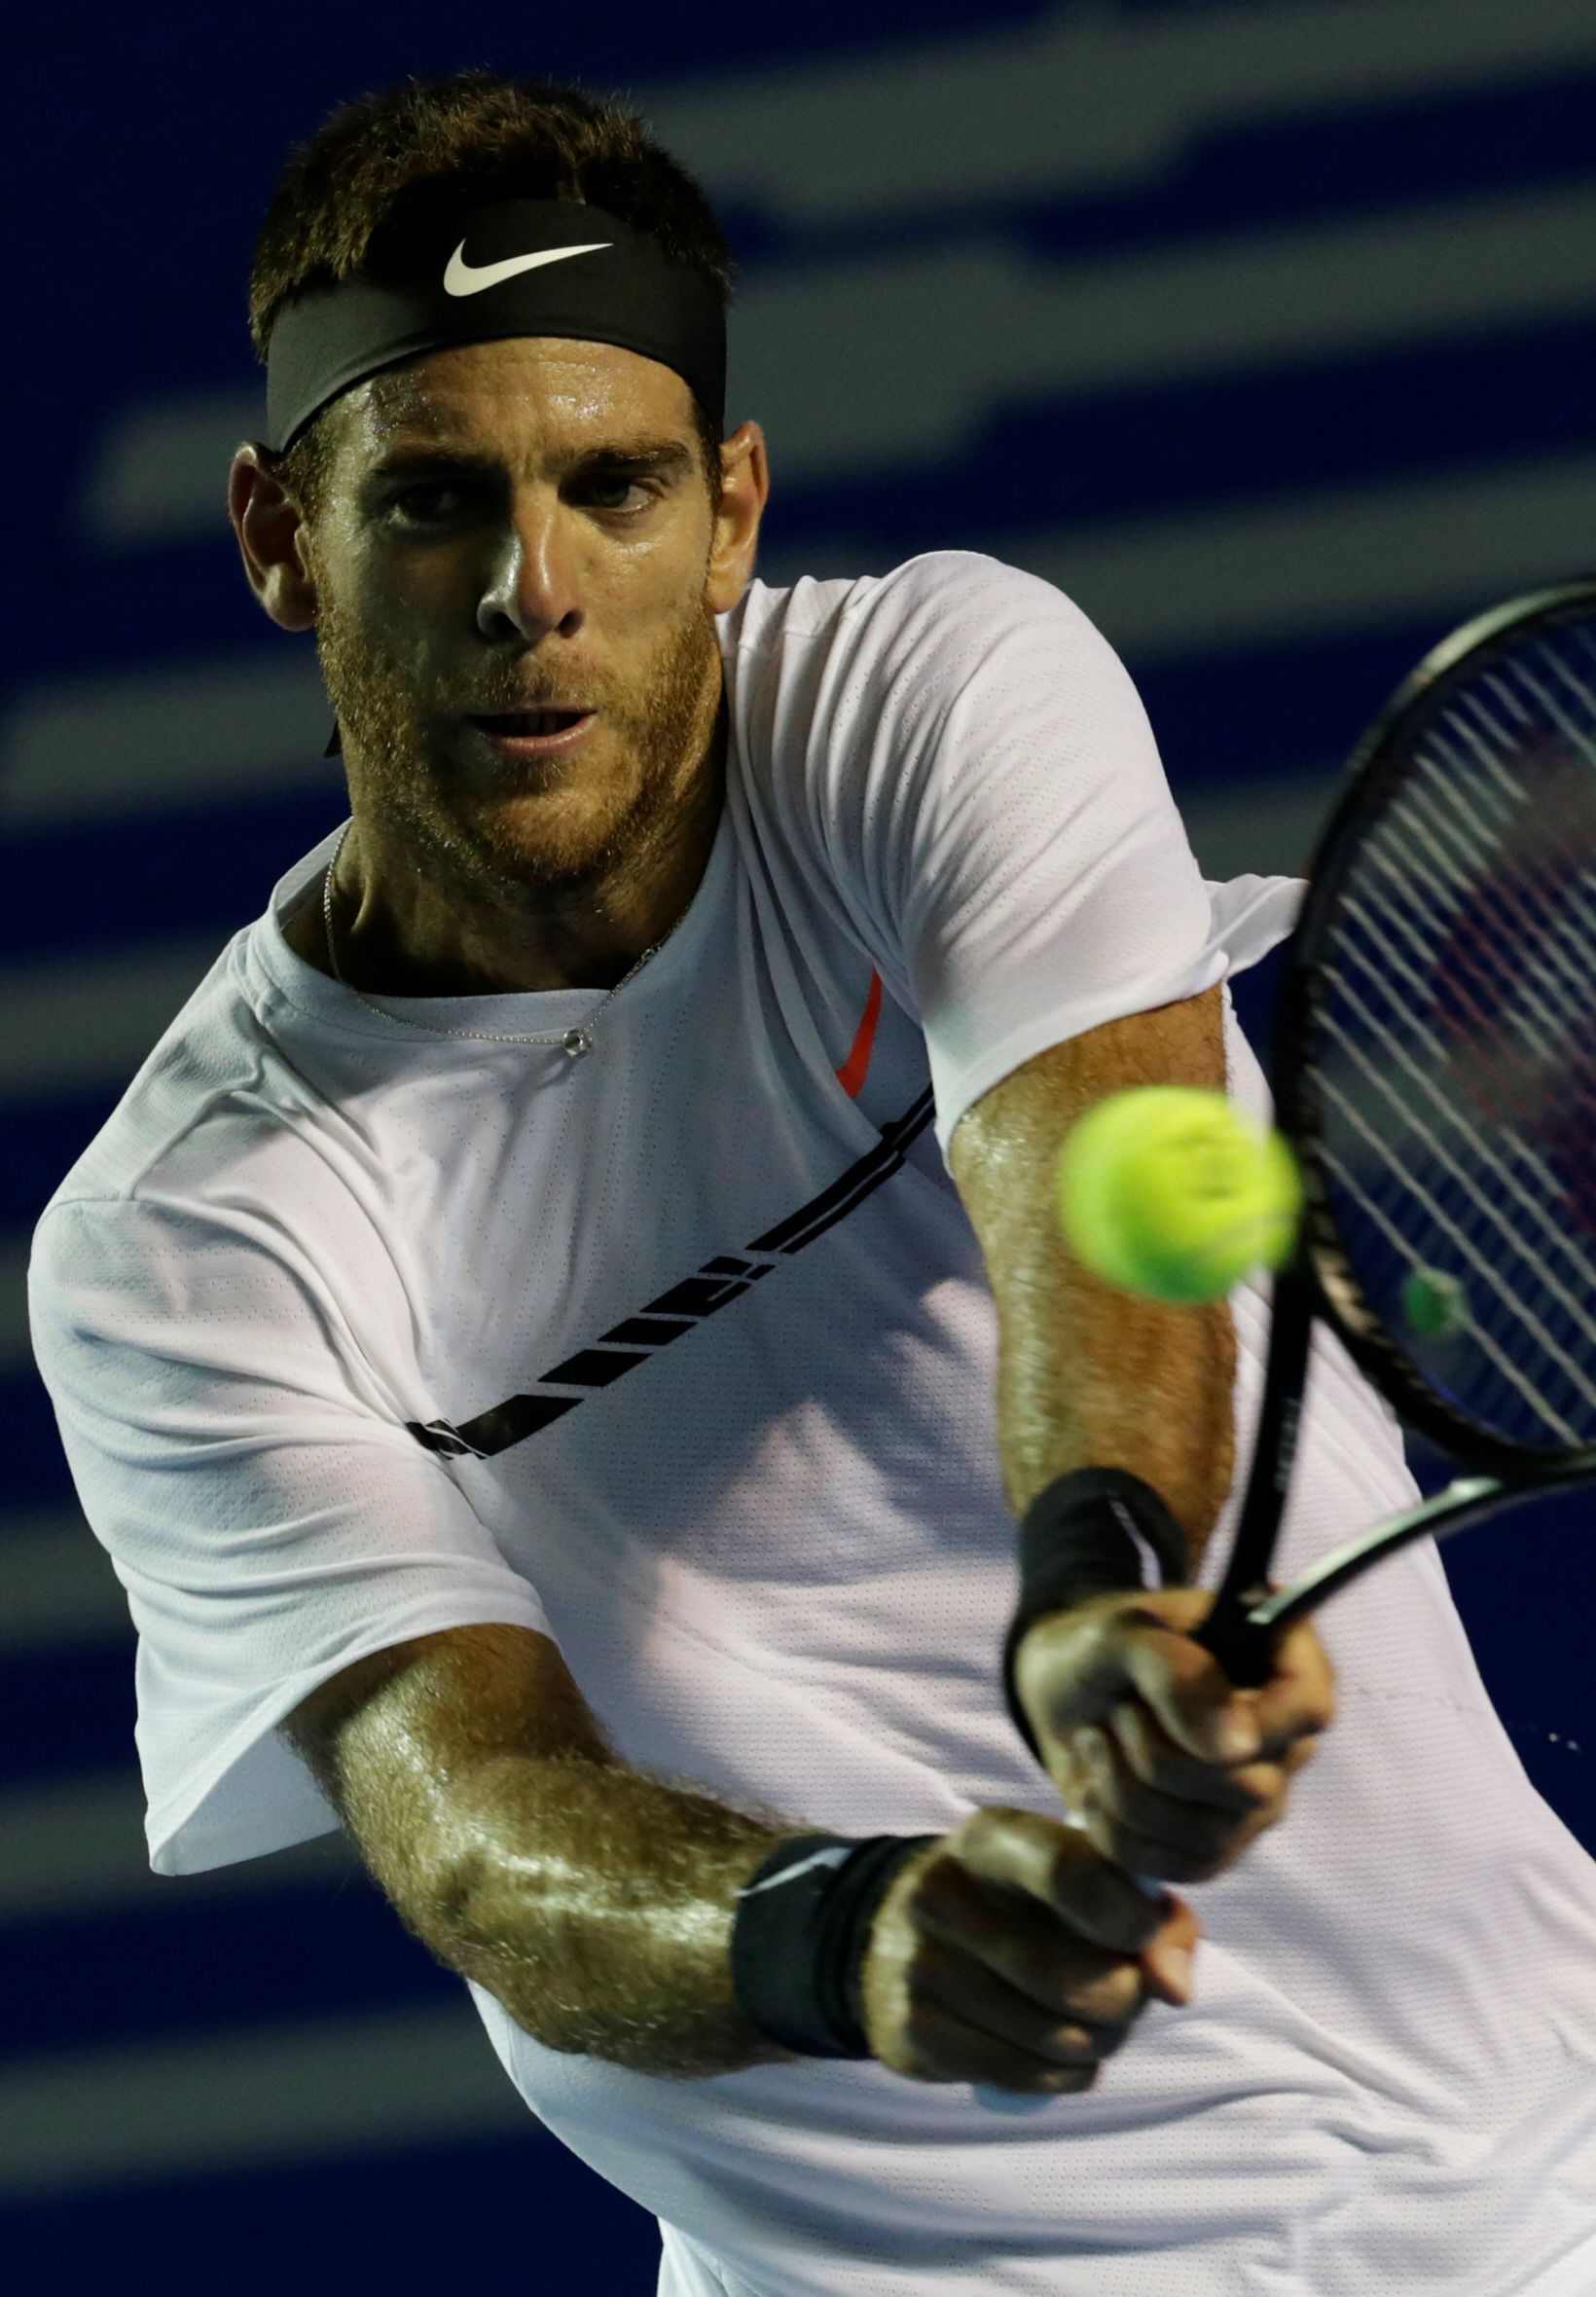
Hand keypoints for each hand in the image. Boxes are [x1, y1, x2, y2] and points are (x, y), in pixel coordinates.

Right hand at [857, 1806, 1200, 2095]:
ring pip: (1056, 2037)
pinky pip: (1023, 2074)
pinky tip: (1058, 2054)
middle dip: (1125, 2003)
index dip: (1126, 1916)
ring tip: (1092, 2025)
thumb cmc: (1028, 1908)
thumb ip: (1156, 1919)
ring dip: (1098, 2045)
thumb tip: (1174, 1989)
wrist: (903, 1938)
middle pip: (1074, 1980)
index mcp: (992, 1839)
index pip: (1069, 1872)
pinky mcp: (911, 2028)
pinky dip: (1063, 2076)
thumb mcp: (1085, 1882)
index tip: (1142, 1936)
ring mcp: (921, 1963)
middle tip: (1128, 1999)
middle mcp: (943, 1892)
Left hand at [1012, 1587, 1336, 1883]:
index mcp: (1280, 1660)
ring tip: (1095, 1742)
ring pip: (1212, 1833)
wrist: (1059, 1697)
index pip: (1307, 1708)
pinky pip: (1183, 1867)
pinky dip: (1119, 1834)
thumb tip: (1237, 1747)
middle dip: (1157, 1756)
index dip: (1245, 1723)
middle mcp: (1282, 1736)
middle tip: (1116, 1712)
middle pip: (1251, 1786)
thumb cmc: (1099, 1651)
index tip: (1165, 1709)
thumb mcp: (1121, 1636)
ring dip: (1127, 1790)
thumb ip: (1177, 1672)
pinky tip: (1094, 1790)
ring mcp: (1256, 1796)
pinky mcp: (1219, 1844)